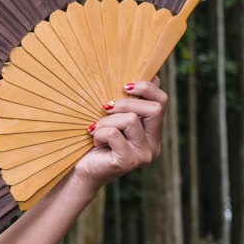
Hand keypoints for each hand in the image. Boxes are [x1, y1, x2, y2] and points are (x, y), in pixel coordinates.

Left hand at [72, 76, 167, 191]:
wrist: (81, 168)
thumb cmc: (95, 138)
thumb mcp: (112, 116)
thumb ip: (126, 102)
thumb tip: (146, 75)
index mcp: (152, 132)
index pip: (162, 101)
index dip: (147, 87)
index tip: (125, 86)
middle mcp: (154, 144)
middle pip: (155, 108)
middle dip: (125, 103)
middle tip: (105, 107)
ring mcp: (144, 155)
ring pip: (130, 119)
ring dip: (105, 121)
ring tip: (96, 130)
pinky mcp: (128, 161)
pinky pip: (113, 133)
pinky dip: (98, 133)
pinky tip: (95, 142)